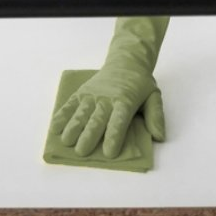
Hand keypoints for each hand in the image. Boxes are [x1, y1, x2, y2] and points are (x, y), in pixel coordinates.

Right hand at [51, 0, 169, 158]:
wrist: (126, 61)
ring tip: (66, 141)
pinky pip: (71, 104)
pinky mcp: (82, 92)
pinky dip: (62, 115)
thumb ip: (156, 116)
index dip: (114, 136)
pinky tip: (55, 127)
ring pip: (81, 112)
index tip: (109, 153)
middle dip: (89, 136)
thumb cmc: (140, 84)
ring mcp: (92, 95)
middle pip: (97, 119)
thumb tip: (159, 136)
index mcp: (125, 102)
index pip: (119, 121)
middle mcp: (107, 99)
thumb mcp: (154, 97)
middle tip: (81, 151)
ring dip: (73, 127)